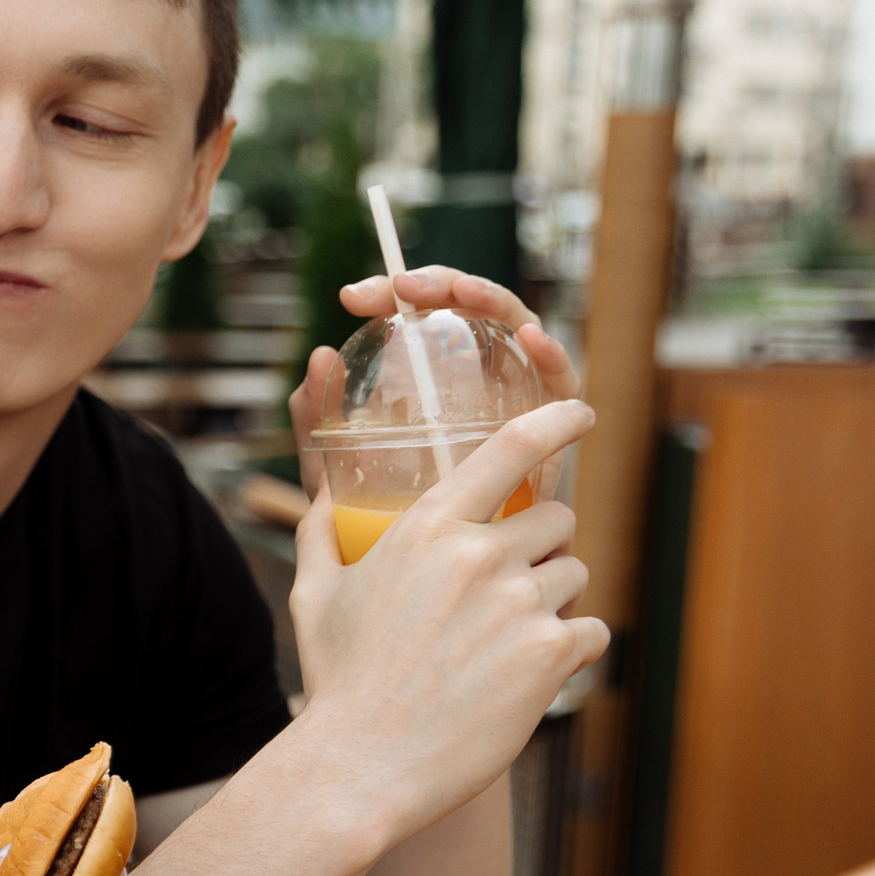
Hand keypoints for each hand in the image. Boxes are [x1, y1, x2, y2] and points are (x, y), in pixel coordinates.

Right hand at [286, 398, 610, 846]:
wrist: (360, 769)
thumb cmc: (335, 684)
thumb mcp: (313, 597)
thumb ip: (320, 533)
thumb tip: (322, 494)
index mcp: (427, 529)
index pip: (511, 448)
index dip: (557, 421)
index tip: (582, 414)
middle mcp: (480, 556)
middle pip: (554, 519)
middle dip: (539, 548)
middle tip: (502, 594)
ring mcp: (520, 604)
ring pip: (574, 575)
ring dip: (552, 602)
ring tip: (503, 646)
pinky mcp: (551, 655)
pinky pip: (592, 630)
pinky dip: (570, 651)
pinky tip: (524, 677)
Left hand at [287, 267, 581, 503]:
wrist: (418, 590)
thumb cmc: (375, 526)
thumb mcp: (331, 472)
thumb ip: (313, 423)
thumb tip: (320, 356)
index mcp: (426, 384)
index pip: (416, 321)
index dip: (391, 295)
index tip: (353, 295)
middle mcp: (472, 386)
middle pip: (469, 315)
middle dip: (441, 285)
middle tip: (403, 286)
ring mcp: (512, 405)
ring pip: (516, 333)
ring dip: (494, 302)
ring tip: (465, 292)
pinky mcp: (547, 438)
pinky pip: (561, 387)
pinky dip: (554, 355)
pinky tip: (534, 339)